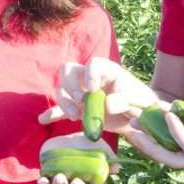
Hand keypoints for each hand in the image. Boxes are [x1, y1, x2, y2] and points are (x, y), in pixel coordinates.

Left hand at [36, 133, 116, 183]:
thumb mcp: (100, 148)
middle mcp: (75, 183)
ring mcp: (61, 181)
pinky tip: (42, 180)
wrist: (70, 140)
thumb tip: (116, 168)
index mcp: (89, 179)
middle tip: (76, 183)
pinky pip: (45, 182)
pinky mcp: (49, 175)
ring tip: (59, 178)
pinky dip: (44, 182)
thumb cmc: (88, 146)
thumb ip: (109, 157)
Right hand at [38, 57, 156, 135]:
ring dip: (64, 101)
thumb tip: (106, 105)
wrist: (137, 117)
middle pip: (69, 71)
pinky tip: (43, 120)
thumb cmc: (140, 103)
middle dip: (70, 84)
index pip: (93, 64)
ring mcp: (81, 93)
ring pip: (62, 90)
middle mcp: (90, 78)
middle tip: (80, 100)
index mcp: (107, 70)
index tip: (94, 89)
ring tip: (74, 116)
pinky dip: (52, 113)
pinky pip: (60, 109)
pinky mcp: (77, 109)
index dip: (90, 74)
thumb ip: (124, 100)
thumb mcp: (137, 101)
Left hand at [122, 91, 183, 168]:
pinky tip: (152, 120)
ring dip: (152, 142)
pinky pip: (178, 144)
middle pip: (174, 159)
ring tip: (134, 126)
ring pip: (172, 154)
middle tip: (134, 131)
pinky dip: (163, 135)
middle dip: (152, 147)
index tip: (169, 115)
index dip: (178, 134)